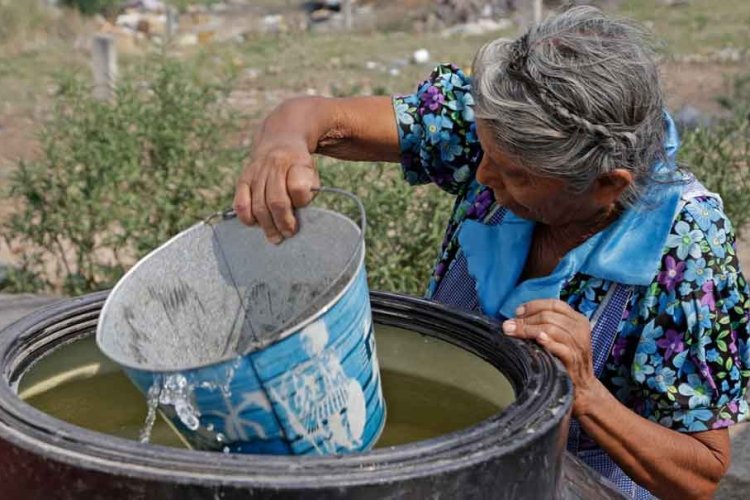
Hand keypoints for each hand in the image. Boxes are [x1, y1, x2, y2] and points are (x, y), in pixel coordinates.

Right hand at [233, 132, 318, 242]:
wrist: (280, 140)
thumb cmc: (299, 167)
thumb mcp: (312, 172)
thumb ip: (309, 189)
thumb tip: (298, 209)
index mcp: (296, 162)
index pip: (298, 187)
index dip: (301, 202)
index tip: (303, 209)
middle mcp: (274, 166)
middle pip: (276, 201)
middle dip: (283, 222)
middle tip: (288, 234)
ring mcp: (256, 173)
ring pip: (258, 205)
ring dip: (267, 225)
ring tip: (275, 237)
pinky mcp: (243, 179)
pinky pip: (241, 203)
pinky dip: (247, 217)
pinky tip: (255, 224)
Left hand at [501, 299, 600, 416]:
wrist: (583, 386)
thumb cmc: (566, 359)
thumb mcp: (560, 337)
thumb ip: (545, 325)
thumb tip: (516, 318)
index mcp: (577, 320)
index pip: (554, 304)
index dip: (533, 306)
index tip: (517, 312)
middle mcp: (579, 329)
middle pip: (549, 316)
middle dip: (525, 319)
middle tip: (509, 325)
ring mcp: (578, 344)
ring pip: (551, 328)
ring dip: (528, 329)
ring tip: (513, 331)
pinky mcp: (574, 359)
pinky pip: (560, 347)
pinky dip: (547, 342)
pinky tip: (537, 340)